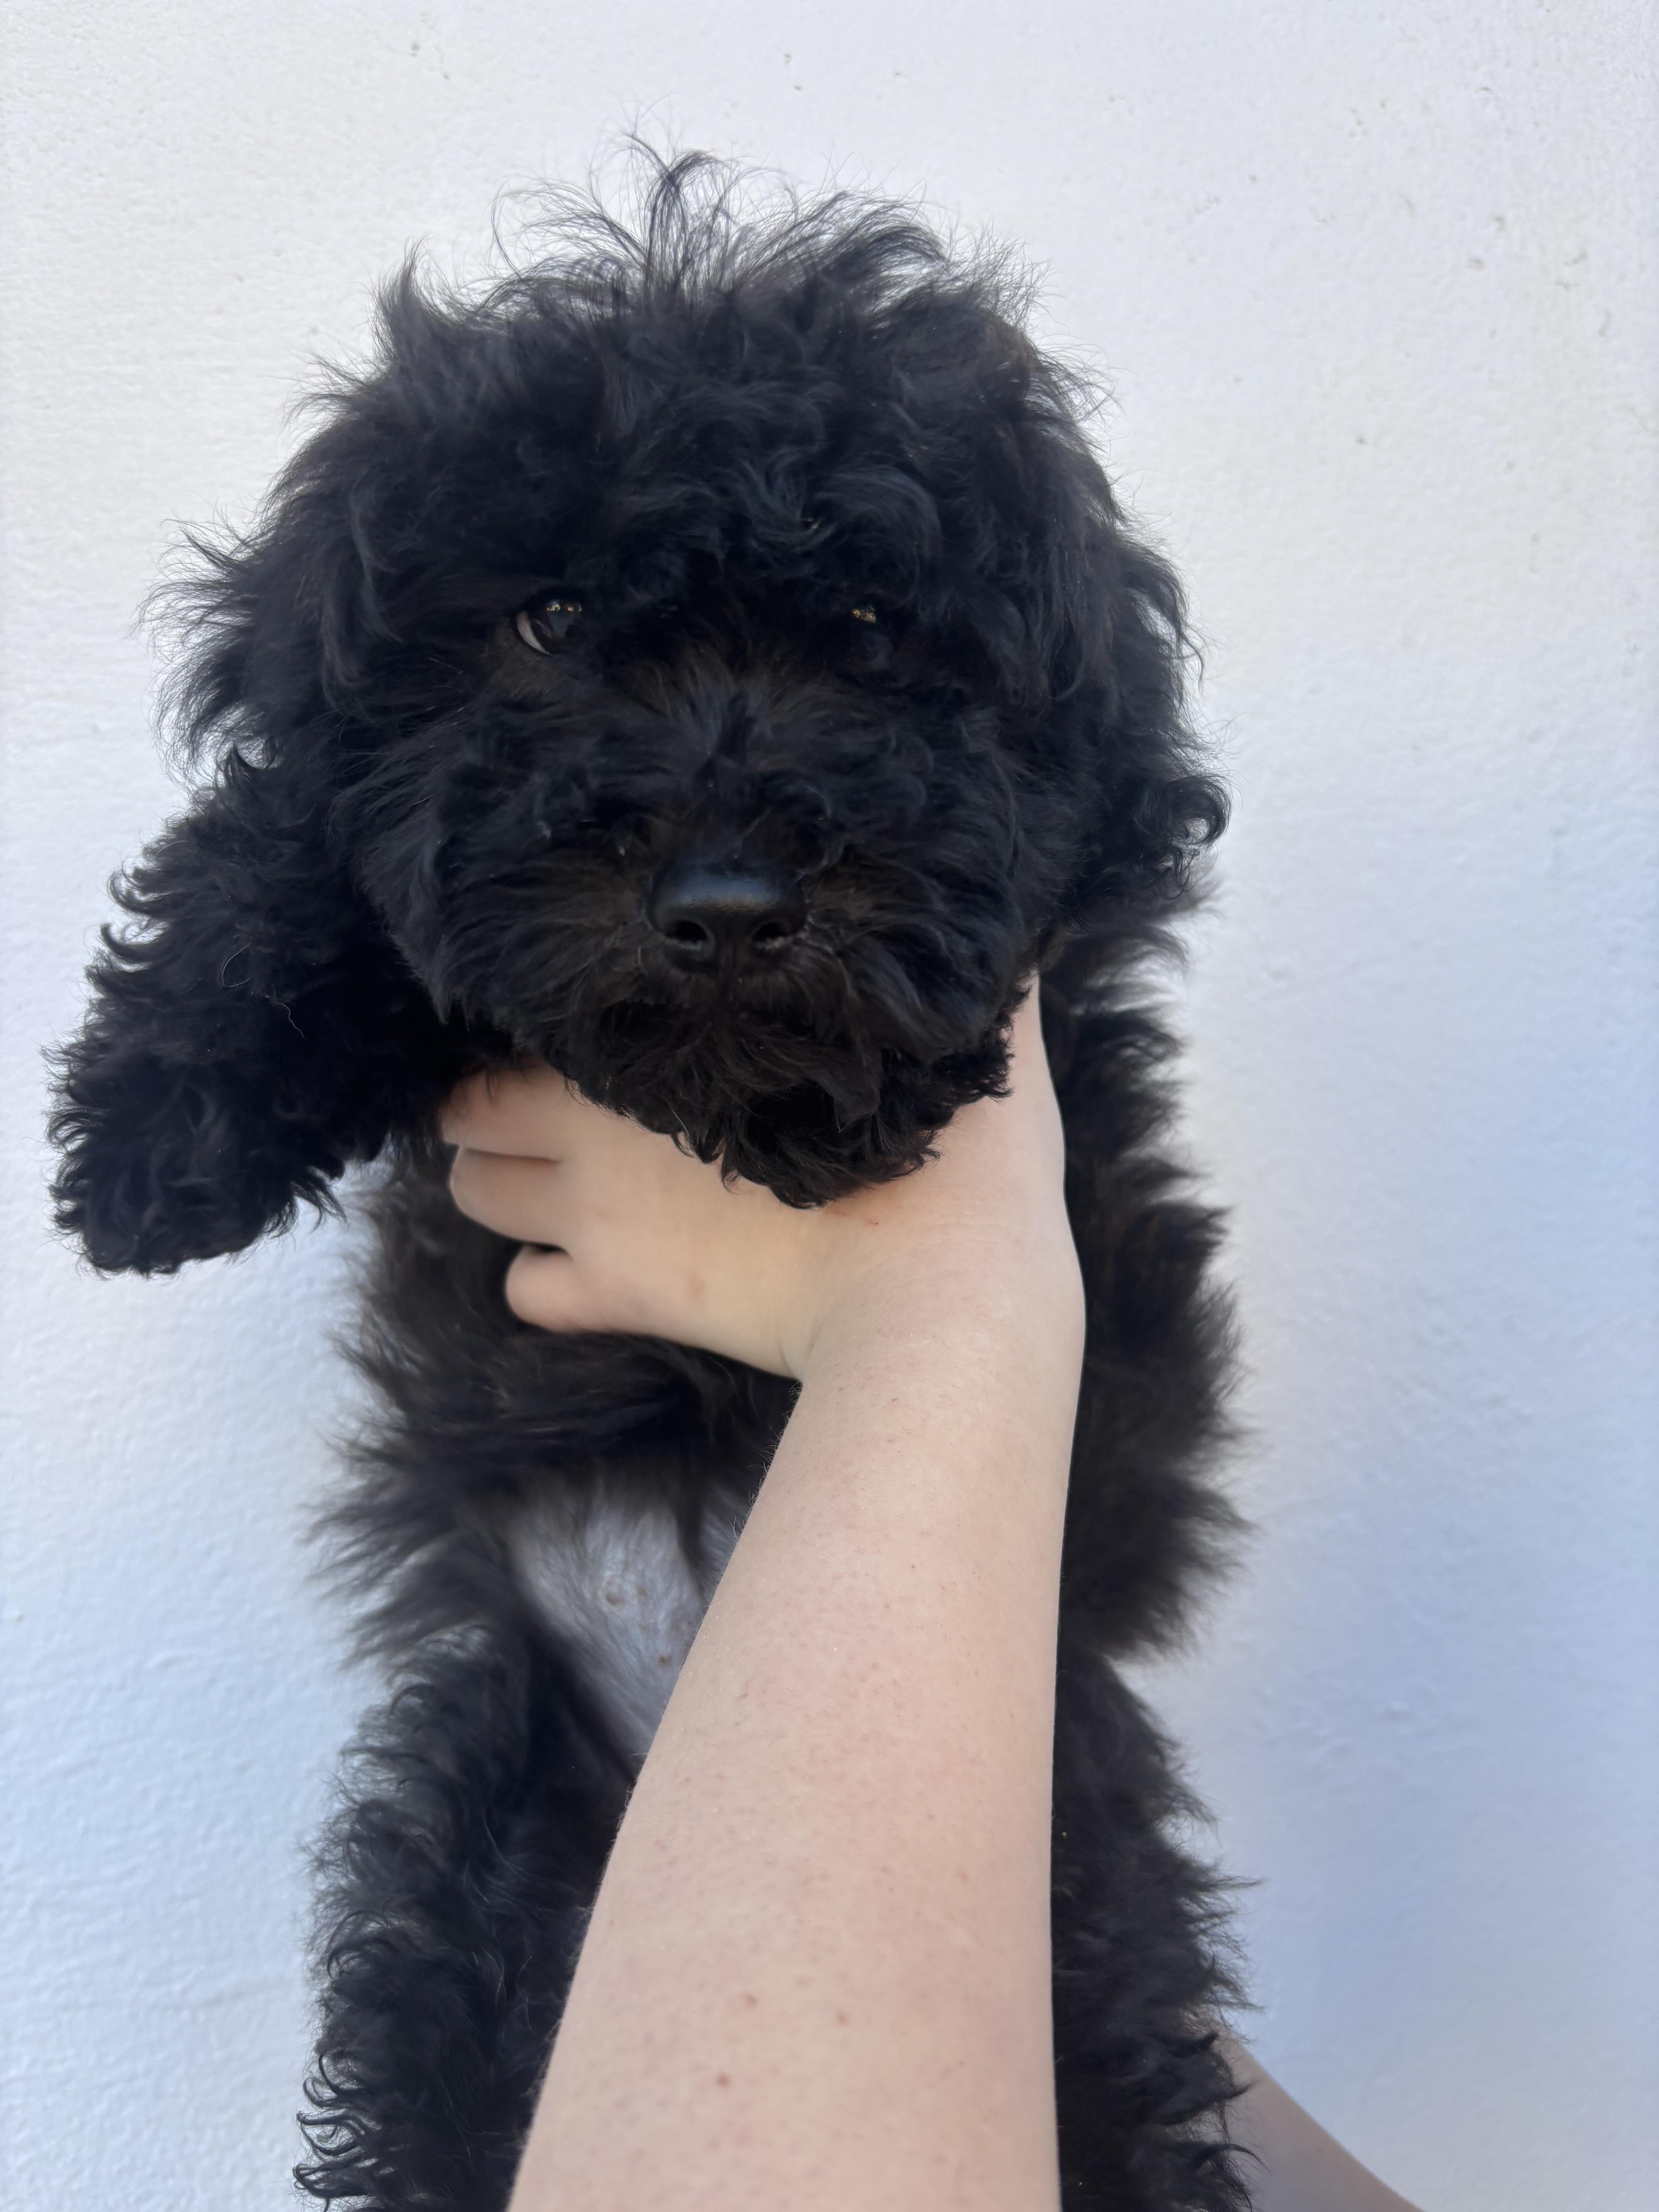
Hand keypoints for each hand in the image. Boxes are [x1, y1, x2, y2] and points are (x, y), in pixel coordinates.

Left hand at [441, 991, 1078, 1381]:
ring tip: (563, 1185)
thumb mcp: (964, 1029)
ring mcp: (601, 1218)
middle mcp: (598, 1125)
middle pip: (469, 1111)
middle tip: (552, 1114)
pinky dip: (544, 1282)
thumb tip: (972, 890)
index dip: (540, 1025)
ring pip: (476, 1195)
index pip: (528, 1015)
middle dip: (493, 1111)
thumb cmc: (951, 1155)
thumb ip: (939, 955)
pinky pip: (525, 1295)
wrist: (939, 1291)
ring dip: (505, 1187)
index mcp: (660, 1039)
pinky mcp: (625, 1298)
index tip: (583, 1031)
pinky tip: (596, 1273)